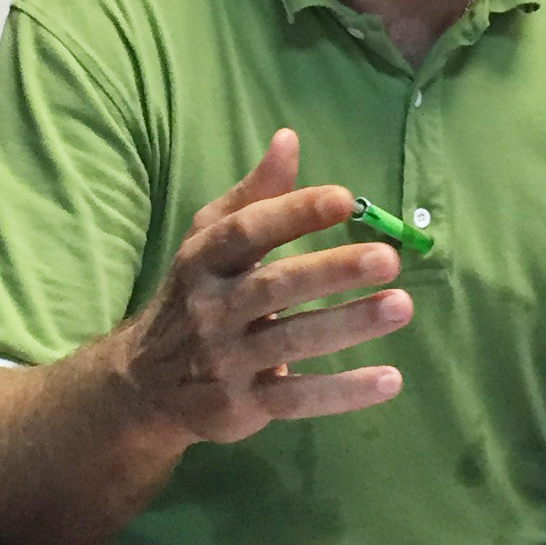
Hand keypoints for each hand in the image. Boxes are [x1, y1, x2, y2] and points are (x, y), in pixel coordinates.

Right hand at [109, 129, 411, 445]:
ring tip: (402, 306)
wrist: (143, 384)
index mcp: (204, 259)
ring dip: (349, 324)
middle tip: (388, 258)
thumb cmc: (196, 294)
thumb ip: (255, 194)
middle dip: (333, 271)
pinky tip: (390, 379)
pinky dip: (343, 392)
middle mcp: (211, 307)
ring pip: (293, 340)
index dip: (295, 212)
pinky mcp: (241, 405)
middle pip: (276, 285)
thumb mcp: (210, 239)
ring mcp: (226, 359)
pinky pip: (297, 399)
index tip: (345, 199)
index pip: (248, 230)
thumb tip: (289, 139)